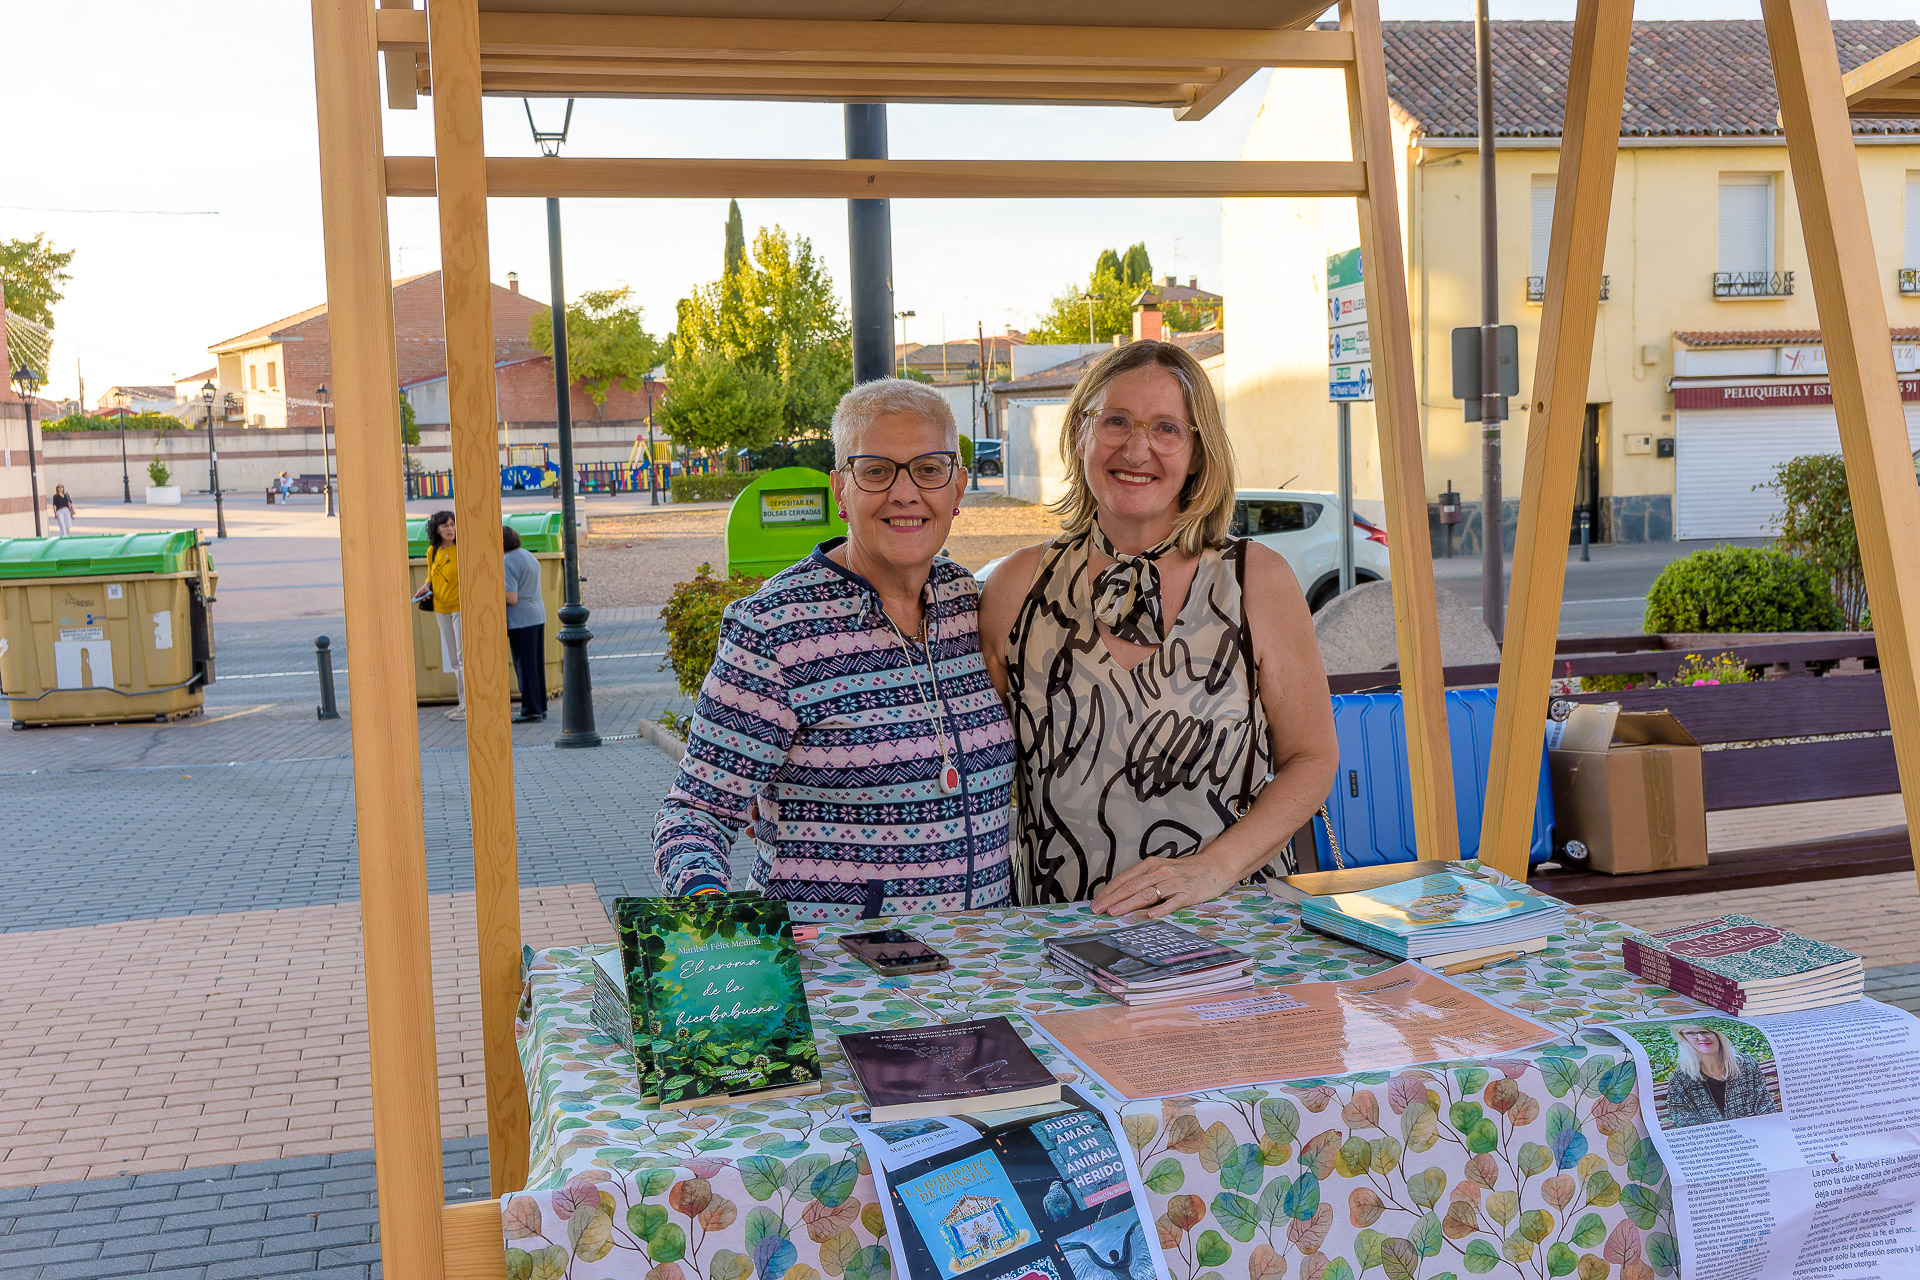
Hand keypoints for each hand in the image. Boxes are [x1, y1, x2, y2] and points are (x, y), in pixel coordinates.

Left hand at [1089, 851, 1239, 918]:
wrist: (1214, 866)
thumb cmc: (1185, 871)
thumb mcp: (1161, 870)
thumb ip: (1143, 880)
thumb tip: (1120, 895)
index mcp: (1151, 865)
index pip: (1125, 878)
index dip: (1109, 891)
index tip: (1096, 902)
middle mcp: (1160, 872)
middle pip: (1132, 886)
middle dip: (1112, 899)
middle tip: (1098, 910)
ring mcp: (1174, 883)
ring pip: (1147, 894)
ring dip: (1129, 904)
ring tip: (1115, 912)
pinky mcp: (1188, 893)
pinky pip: (1172, 902)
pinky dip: (1160, 909)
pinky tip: (1149, 916)